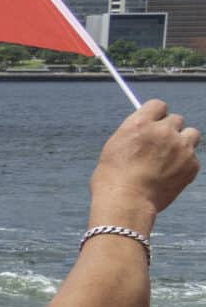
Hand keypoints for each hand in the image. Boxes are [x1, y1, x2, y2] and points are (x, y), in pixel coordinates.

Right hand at [92, 99, 200, 224]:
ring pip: (191, 134)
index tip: (154, 123)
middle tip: (160, 145)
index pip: (158, 105)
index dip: (156, 115)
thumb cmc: (113, 178)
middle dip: (169, 130)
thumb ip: (135, 134)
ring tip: (169, 158)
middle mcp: (163, 131)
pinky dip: (184, 164)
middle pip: (176, 119)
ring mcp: (181, 147)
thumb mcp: (115, 147)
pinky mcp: (192, 164)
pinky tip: (169, 175)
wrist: (127, 202)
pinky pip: (193, 157)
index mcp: (140, 124)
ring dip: (183, 142)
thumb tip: (144, 130)